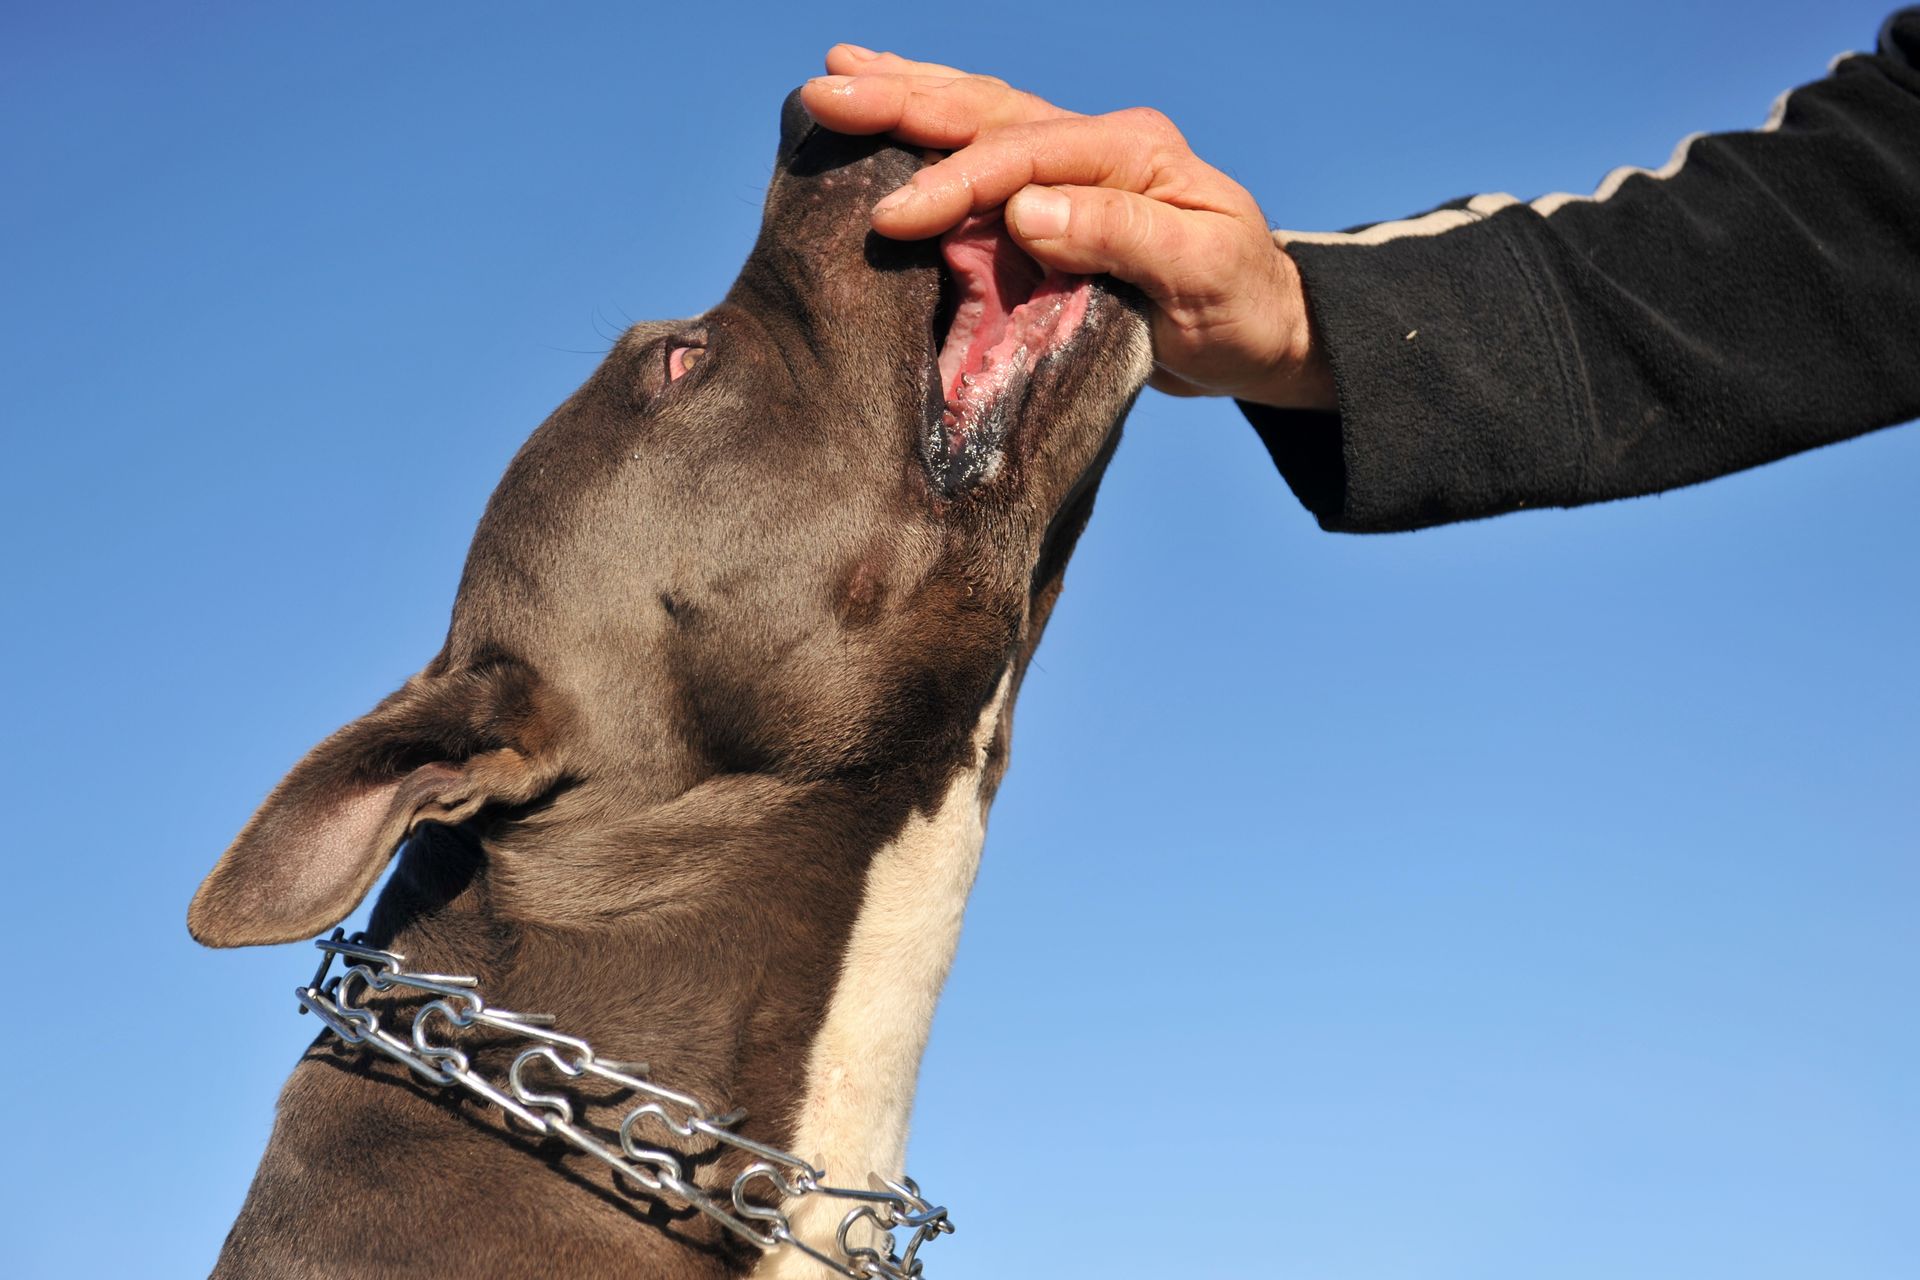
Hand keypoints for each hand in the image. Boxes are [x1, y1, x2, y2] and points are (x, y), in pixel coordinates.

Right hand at [799, 46, 1335, 410]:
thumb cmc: (1241, 309)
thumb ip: (1119, 235)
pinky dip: (932, 128)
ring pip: (978, 116)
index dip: (953, 183)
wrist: (1266, 333)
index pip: (1023, 156)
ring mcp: (1075, 168)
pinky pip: (984, 152)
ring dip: (907, 95)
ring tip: (840, 74)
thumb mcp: (1200, 273)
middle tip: (825, 90)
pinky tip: (893, 107)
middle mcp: (1098, 145)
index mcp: (1131, 153)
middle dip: (903, 101)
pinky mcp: (1057, 203)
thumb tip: (1026, 209)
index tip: (890, 219)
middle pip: (987, 111)